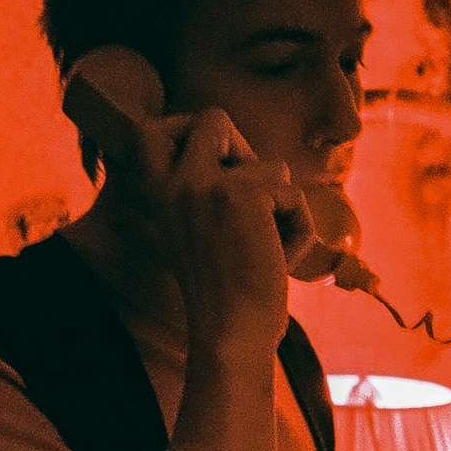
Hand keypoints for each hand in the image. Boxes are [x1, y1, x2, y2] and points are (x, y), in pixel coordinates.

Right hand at [65, 54, 312, 351]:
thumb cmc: (225, 294)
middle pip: (213, 118)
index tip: (213, 157)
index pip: (151, 129)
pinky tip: (281, 260)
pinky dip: (299, 230)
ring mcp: (208, 183)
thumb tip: (247, 158)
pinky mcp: (246, 193)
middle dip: (247, 152)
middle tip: (256, 199)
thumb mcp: (201, 233)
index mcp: (158, 193)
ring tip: (269, 247)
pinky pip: (294, 197)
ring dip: (283, 207)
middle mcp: (176, 181)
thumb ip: (209, 193)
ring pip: (272, 166)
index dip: (185, 128)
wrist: (233, 332)